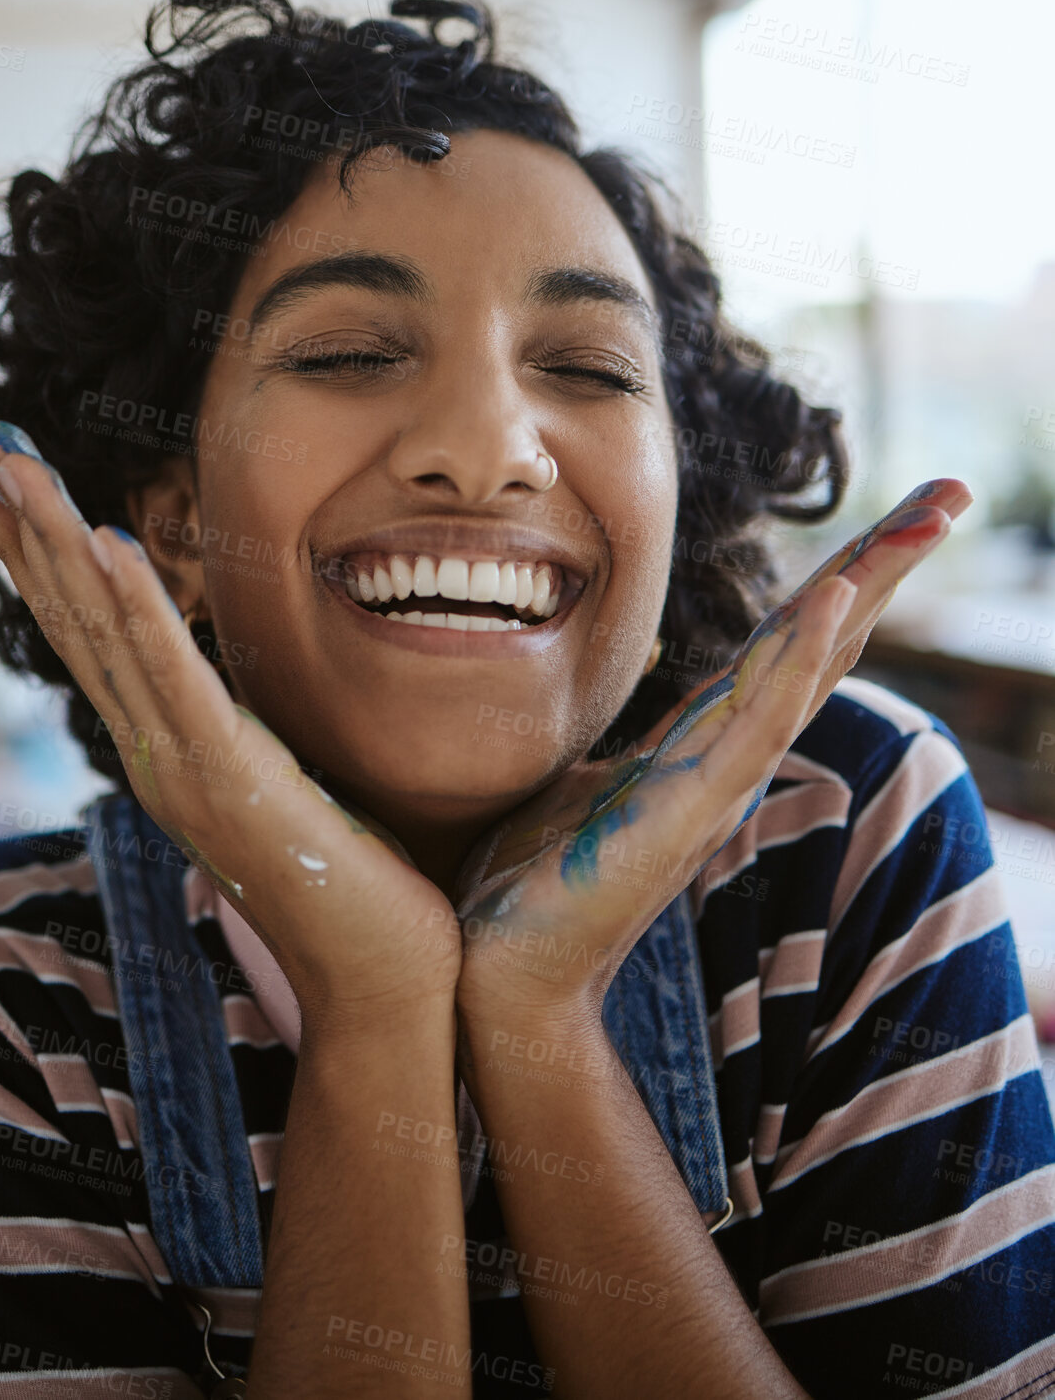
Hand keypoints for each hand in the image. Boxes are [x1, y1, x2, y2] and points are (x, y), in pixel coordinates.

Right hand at [0, 422, 461, 1032]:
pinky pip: (173, 674)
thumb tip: (230, 695)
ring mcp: (182, 767)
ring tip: (14, 467)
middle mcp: (154, 755)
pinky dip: (136, 605)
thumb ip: (238, 736)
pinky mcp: (231, 775)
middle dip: (24, 529)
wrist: (379, 978)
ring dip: (55, 542)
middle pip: (72, 622)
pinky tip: (105, 541)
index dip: (37, 560)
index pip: (86, 639)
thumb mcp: (278, 786)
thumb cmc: (344, 883)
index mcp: (164, 752)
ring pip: (103, 635)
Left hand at [453, 477, 971, 1021]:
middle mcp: (730, 755)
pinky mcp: (691, 811)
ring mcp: (720, 782)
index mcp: (706, 740)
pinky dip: (801, 660)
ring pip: (811, 666)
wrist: (503, 969)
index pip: (788, 641)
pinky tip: (835, 598)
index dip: (842, 573)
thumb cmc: (538, 877)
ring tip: (927, 515)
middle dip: (886, 560)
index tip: (897, 512)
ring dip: (867, 585)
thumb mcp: (583, 782)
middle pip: (824, 638)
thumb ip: (618, 743)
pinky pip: (759, 722)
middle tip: (954, 489)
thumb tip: (618, 703)